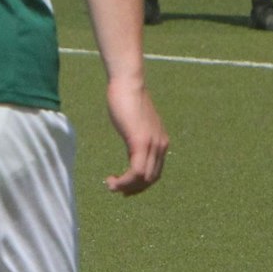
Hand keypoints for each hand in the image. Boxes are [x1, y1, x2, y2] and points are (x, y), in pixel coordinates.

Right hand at [102, 76, 168, 194]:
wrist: (127, 83)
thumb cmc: (127, 100)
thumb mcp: (136, 124)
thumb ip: (138, 137)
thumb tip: (133, 144)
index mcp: (161, 142)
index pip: (155, 173)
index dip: (140, 185)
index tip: (124, 188)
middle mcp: (161, 145)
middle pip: (150, 179)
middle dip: (132, 189)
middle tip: (116, 189)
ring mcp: (152, 144)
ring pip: (143, 179)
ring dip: (126, 187)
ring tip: (111, 185)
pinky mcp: (140, 142)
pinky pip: (136, 172)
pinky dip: (124, 181)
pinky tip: (112, 180)